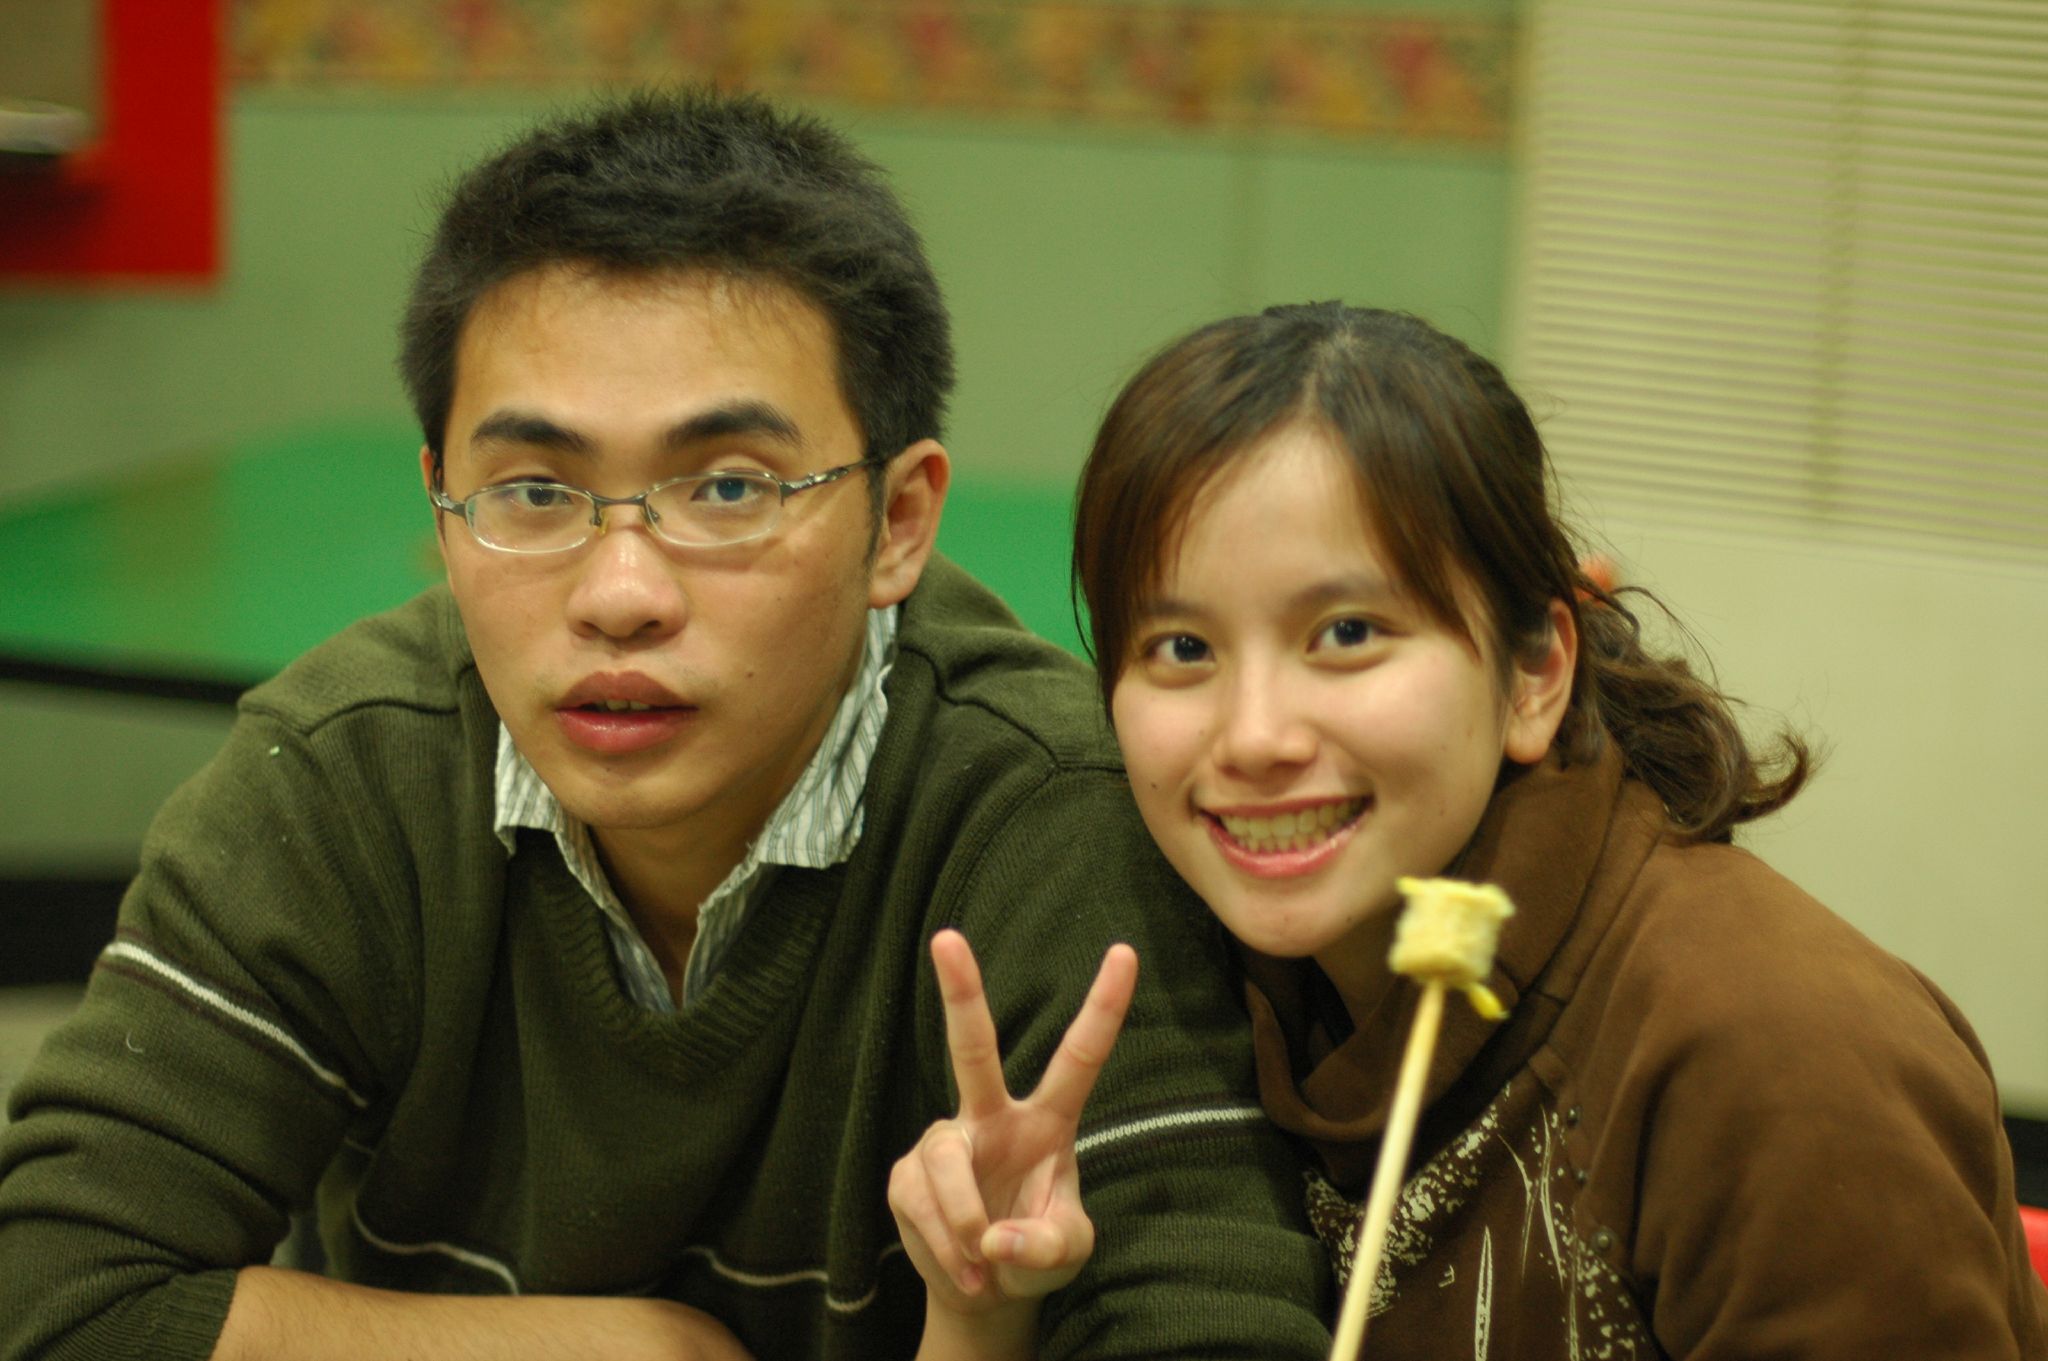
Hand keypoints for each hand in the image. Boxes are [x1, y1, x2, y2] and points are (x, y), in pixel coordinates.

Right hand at [889, 930, 1138, 1322]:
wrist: (986, 1291)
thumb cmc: (1037, 1252)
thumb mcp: (1068, 1254)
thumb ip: (1047, 1245)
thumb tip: (996, 1236)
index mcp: (1048, 1121)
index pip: (1080, 1057)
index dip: (1104, 1006)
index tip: (1126, 952)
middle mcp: (993, 1117)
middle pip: (973, 1048)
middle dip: (961, 992)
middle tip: (947, 939)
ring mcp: (945, 1141)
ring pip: (948, 1164)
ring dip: (966, 1223)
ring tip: (984, 1263)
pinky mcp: (907, 1176)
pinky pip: (922, 1205)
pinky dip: (946, 1248)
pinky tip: (964, 1268)